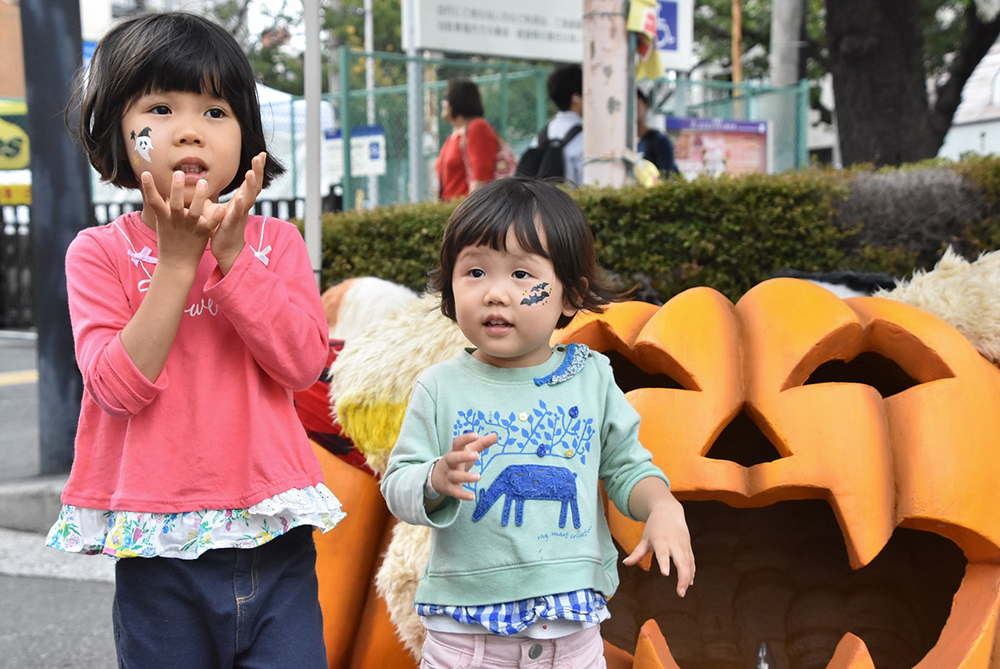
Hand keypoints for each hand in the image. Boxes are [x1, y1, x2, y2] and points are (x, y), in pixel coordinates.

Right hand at [140, 171, 222, 271]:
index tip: (145, 173)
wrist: (176, 263)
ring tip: (203, 182)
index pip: (153, 201)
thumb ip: (163, 206)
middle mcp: (176, 221)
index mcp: (164, 218)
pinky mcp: (202, 233)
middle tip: (178, 173)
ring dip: (199, 197)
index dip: (148, 187)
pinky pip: (210, 224)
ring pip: (195, 211)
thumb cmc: (169, 240)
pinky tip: (221, 208)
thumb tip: (159, 188)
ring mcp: (190, 227)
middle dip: (177, 188)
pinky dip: (215, 217)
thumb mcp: (162, 222)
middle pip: (176, 203)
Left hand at [209, 152, 266, 273]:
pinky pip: (238, 214)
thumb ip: (209, 195)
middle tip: (260, 156)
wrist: (226, 249)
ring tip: (251, 173)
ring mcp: (239, 214)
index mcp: (241, 200)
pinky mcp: (232, 224)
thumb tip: (198, 183)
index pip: (251, 181)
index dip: (256, 168)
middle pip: (255, 185)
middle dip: (258, 171)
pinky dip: (240, 205)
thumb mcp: (214, 207)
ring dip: (250, 185)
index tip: (260, 154)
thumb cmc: (220, 227)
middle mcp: (243, 205)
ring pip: (248, 197)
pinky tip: (241, 197)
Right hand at [430, 431, 497, 500]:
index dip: (465, 438)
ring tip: (478, 477)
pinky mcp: (449, 488)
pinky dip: (463, 495)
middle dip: (463, 456)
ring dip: (466, 477)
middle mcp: (450, 463)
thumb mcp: (467, 451)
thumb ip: (481, 444)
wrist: (436, 478)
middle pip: (453, 458)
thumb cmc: (457, 461)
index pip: (457, 443)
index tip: (475, 434)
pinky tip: (473, 497)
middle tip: (476, 455)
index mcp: (455, 451)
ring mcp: (448, 476)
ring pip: (455, 476)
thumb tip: (495, 435)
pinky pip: (455, 492)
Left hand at [623, 485, 695, 596]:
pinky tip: (689, 583)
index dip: (664, 563)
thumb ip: (637, 553)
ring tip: (682, 592)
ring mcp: (683, 545)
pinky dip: (691, 572)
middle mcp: (674, 543)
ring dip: (688, 578)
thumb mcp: (645, 538)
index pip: (663, 553)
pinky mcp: (688, 547)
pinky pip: (691, 562)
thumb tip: (625, 563)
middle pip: (681, 561)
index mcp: (661, 540)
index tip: (665, 574)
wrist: (668, 511)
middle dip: (682, 577)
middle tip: (680, 593)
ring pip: (689, 564)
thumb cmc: (654, 526)